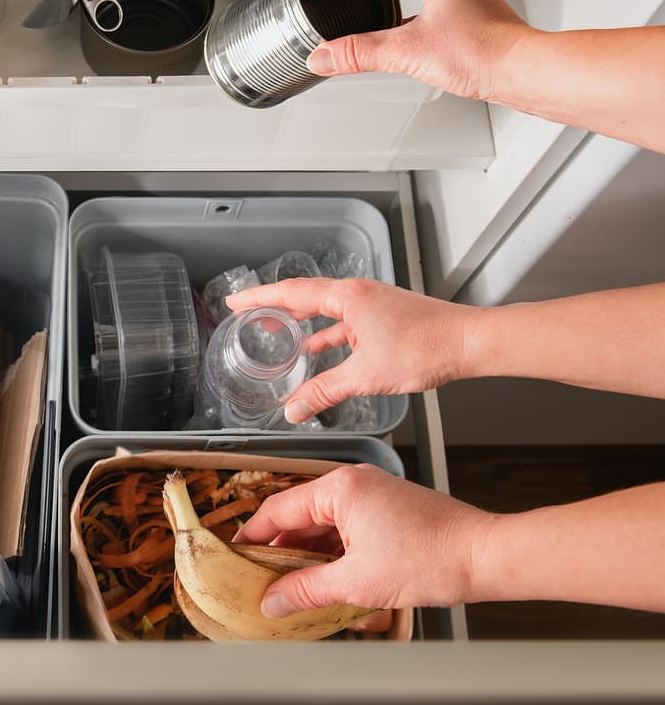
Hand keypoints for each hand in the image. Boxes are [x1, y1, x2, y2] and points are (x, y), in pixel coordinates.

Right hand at [226, 277, 482, 423]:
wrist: (469, 343)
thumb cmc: (424, 348)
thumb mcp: (365, 375)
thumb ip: (324, 392)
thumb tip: (293, 410)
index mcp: (348, 297)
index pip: (291, 293)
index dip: (259, 298)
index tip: (235, 301)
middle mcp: (358, 294)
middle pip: (304, 297)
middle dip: (273, 306)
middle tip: (247, 313)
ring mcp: (371, 304)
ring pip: (324, 310)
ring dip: (299, 321)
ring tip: (275, 332)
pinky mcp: (383, 317)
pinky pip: (343, 323)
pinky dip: (325, 334)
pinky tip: (315, 350)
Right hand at [233, 465, 495, 615]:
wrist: (486, 557)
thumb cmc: (431, 559)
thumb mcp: (357, 581)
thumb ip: (307, 589)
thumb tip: (272, 600)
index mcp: (339, 488)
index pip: (278, 509)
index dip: (253, 537)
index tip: (236, 559)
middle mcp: (353, 483)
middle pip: (299, 516)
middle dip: (280, 551)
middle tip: (261, 580)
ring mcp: (372, 495)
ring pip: (323, 525)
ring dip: (307, 555)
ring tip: (292, 587)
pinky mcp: (387, 510)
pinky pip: (345, 529)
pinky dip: (332, 552)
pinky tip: (326, 580)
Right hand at [306, 0, 533, 101]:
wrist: (521, 72)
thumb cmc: (485, 50)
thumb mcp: (408, 50)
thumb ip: (361, 54)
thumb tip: (325, 56)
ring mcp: (473, 4)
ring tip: (384, 7)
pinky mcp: (477, 27)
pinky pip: (443, 14)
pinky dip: (422, 19)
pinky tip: (409, 39)